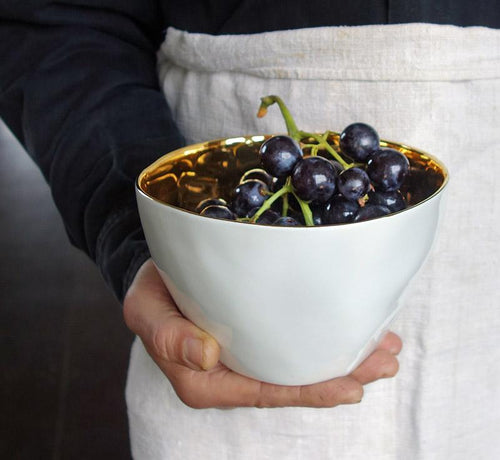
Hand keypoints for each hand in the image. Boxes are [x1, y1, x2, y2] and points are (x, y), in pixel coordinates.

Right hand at [123, 258, 401, 408]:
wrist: (157, 278)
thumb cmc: (151, 297)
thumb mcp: (146, 312)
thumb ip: (168, 336)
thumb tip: (206, 356)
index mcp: (206, 380)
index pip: (265, 390)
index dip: (308, 391)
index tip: (352, 385)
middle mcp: (232, 375)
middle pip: (292, 382)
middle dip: (342, 374)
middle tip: (385, 361)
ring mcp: (247, 356)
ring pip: (300, 364)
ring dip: (344, 356)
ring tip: (384, 347)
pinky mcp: (256, 334)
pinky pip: (295, 343)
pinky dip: (326, 336)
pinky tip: (353, 329)